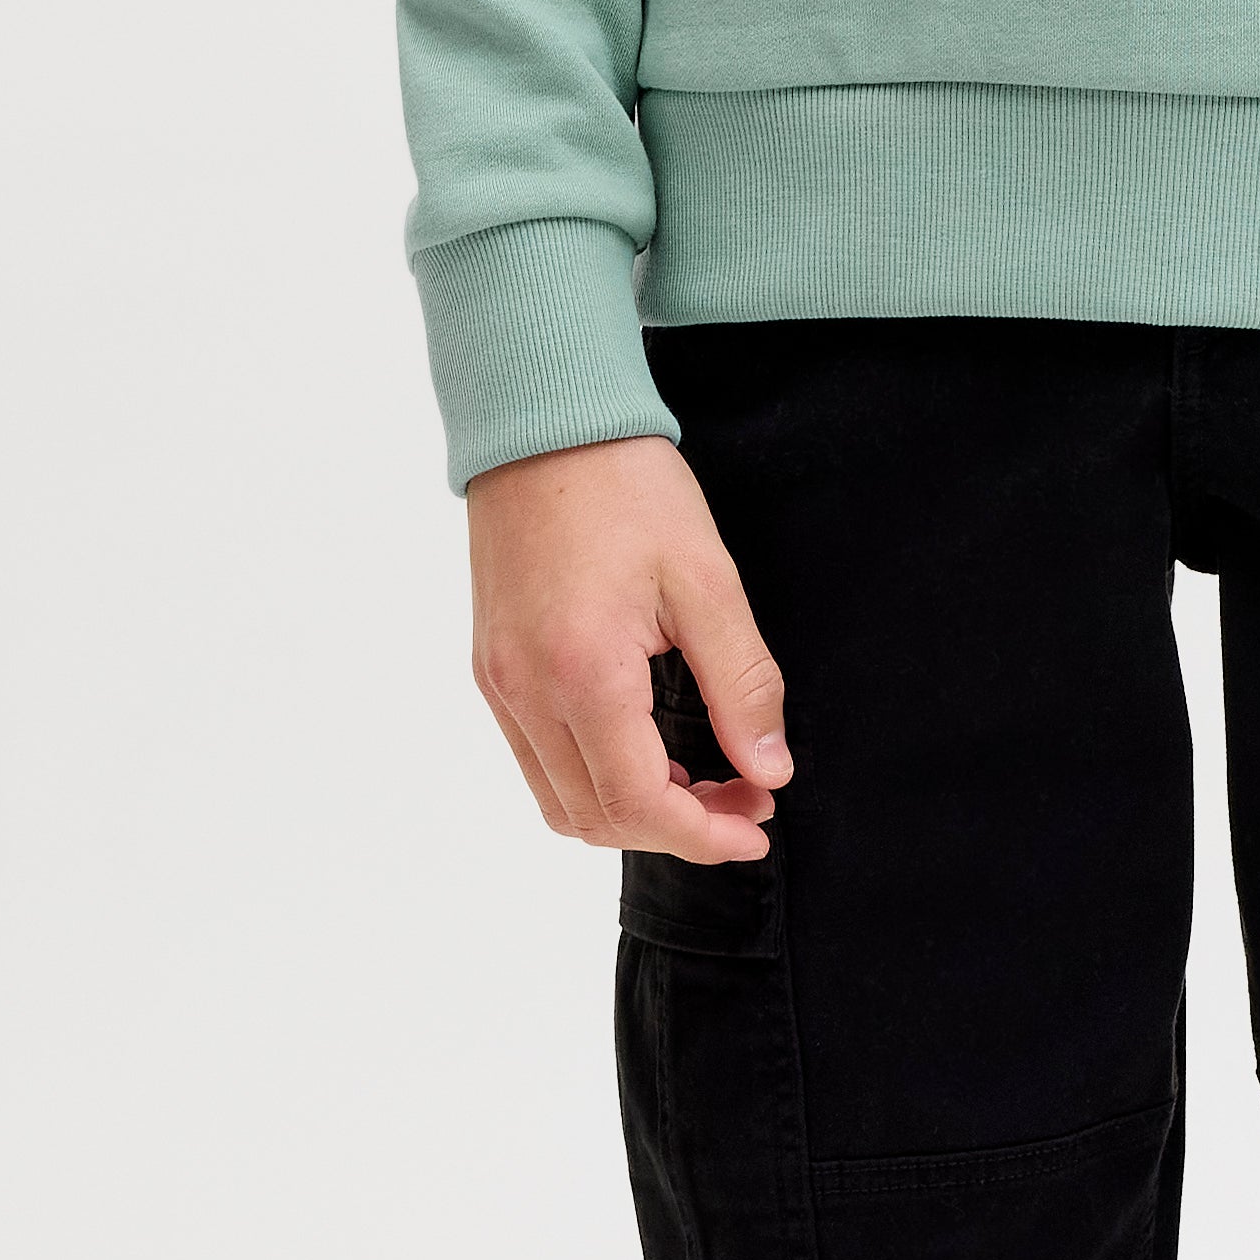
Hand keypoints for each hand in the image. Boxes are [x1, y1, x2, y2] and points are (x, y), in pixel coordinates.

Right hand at [465, 435, 792, 862]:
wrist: (544, 423)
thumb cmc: (628, 488)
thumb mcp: (707, 581)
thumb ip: (742, 685)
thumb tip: (768, 770)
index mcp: (583, 671)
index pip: (638, 804)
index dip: (703, 835)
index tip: (758, 825)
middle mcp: (526, 691)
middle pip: (596, 819)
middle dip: (678, 828)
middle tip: (746, 795)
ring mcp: (500, 684)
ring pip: (561, 802)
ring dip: (633, 811)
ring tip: (701, 777)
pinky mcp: (492, 669)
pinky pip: (537, 761)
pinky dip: (594, 779)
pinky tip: (647, 747)